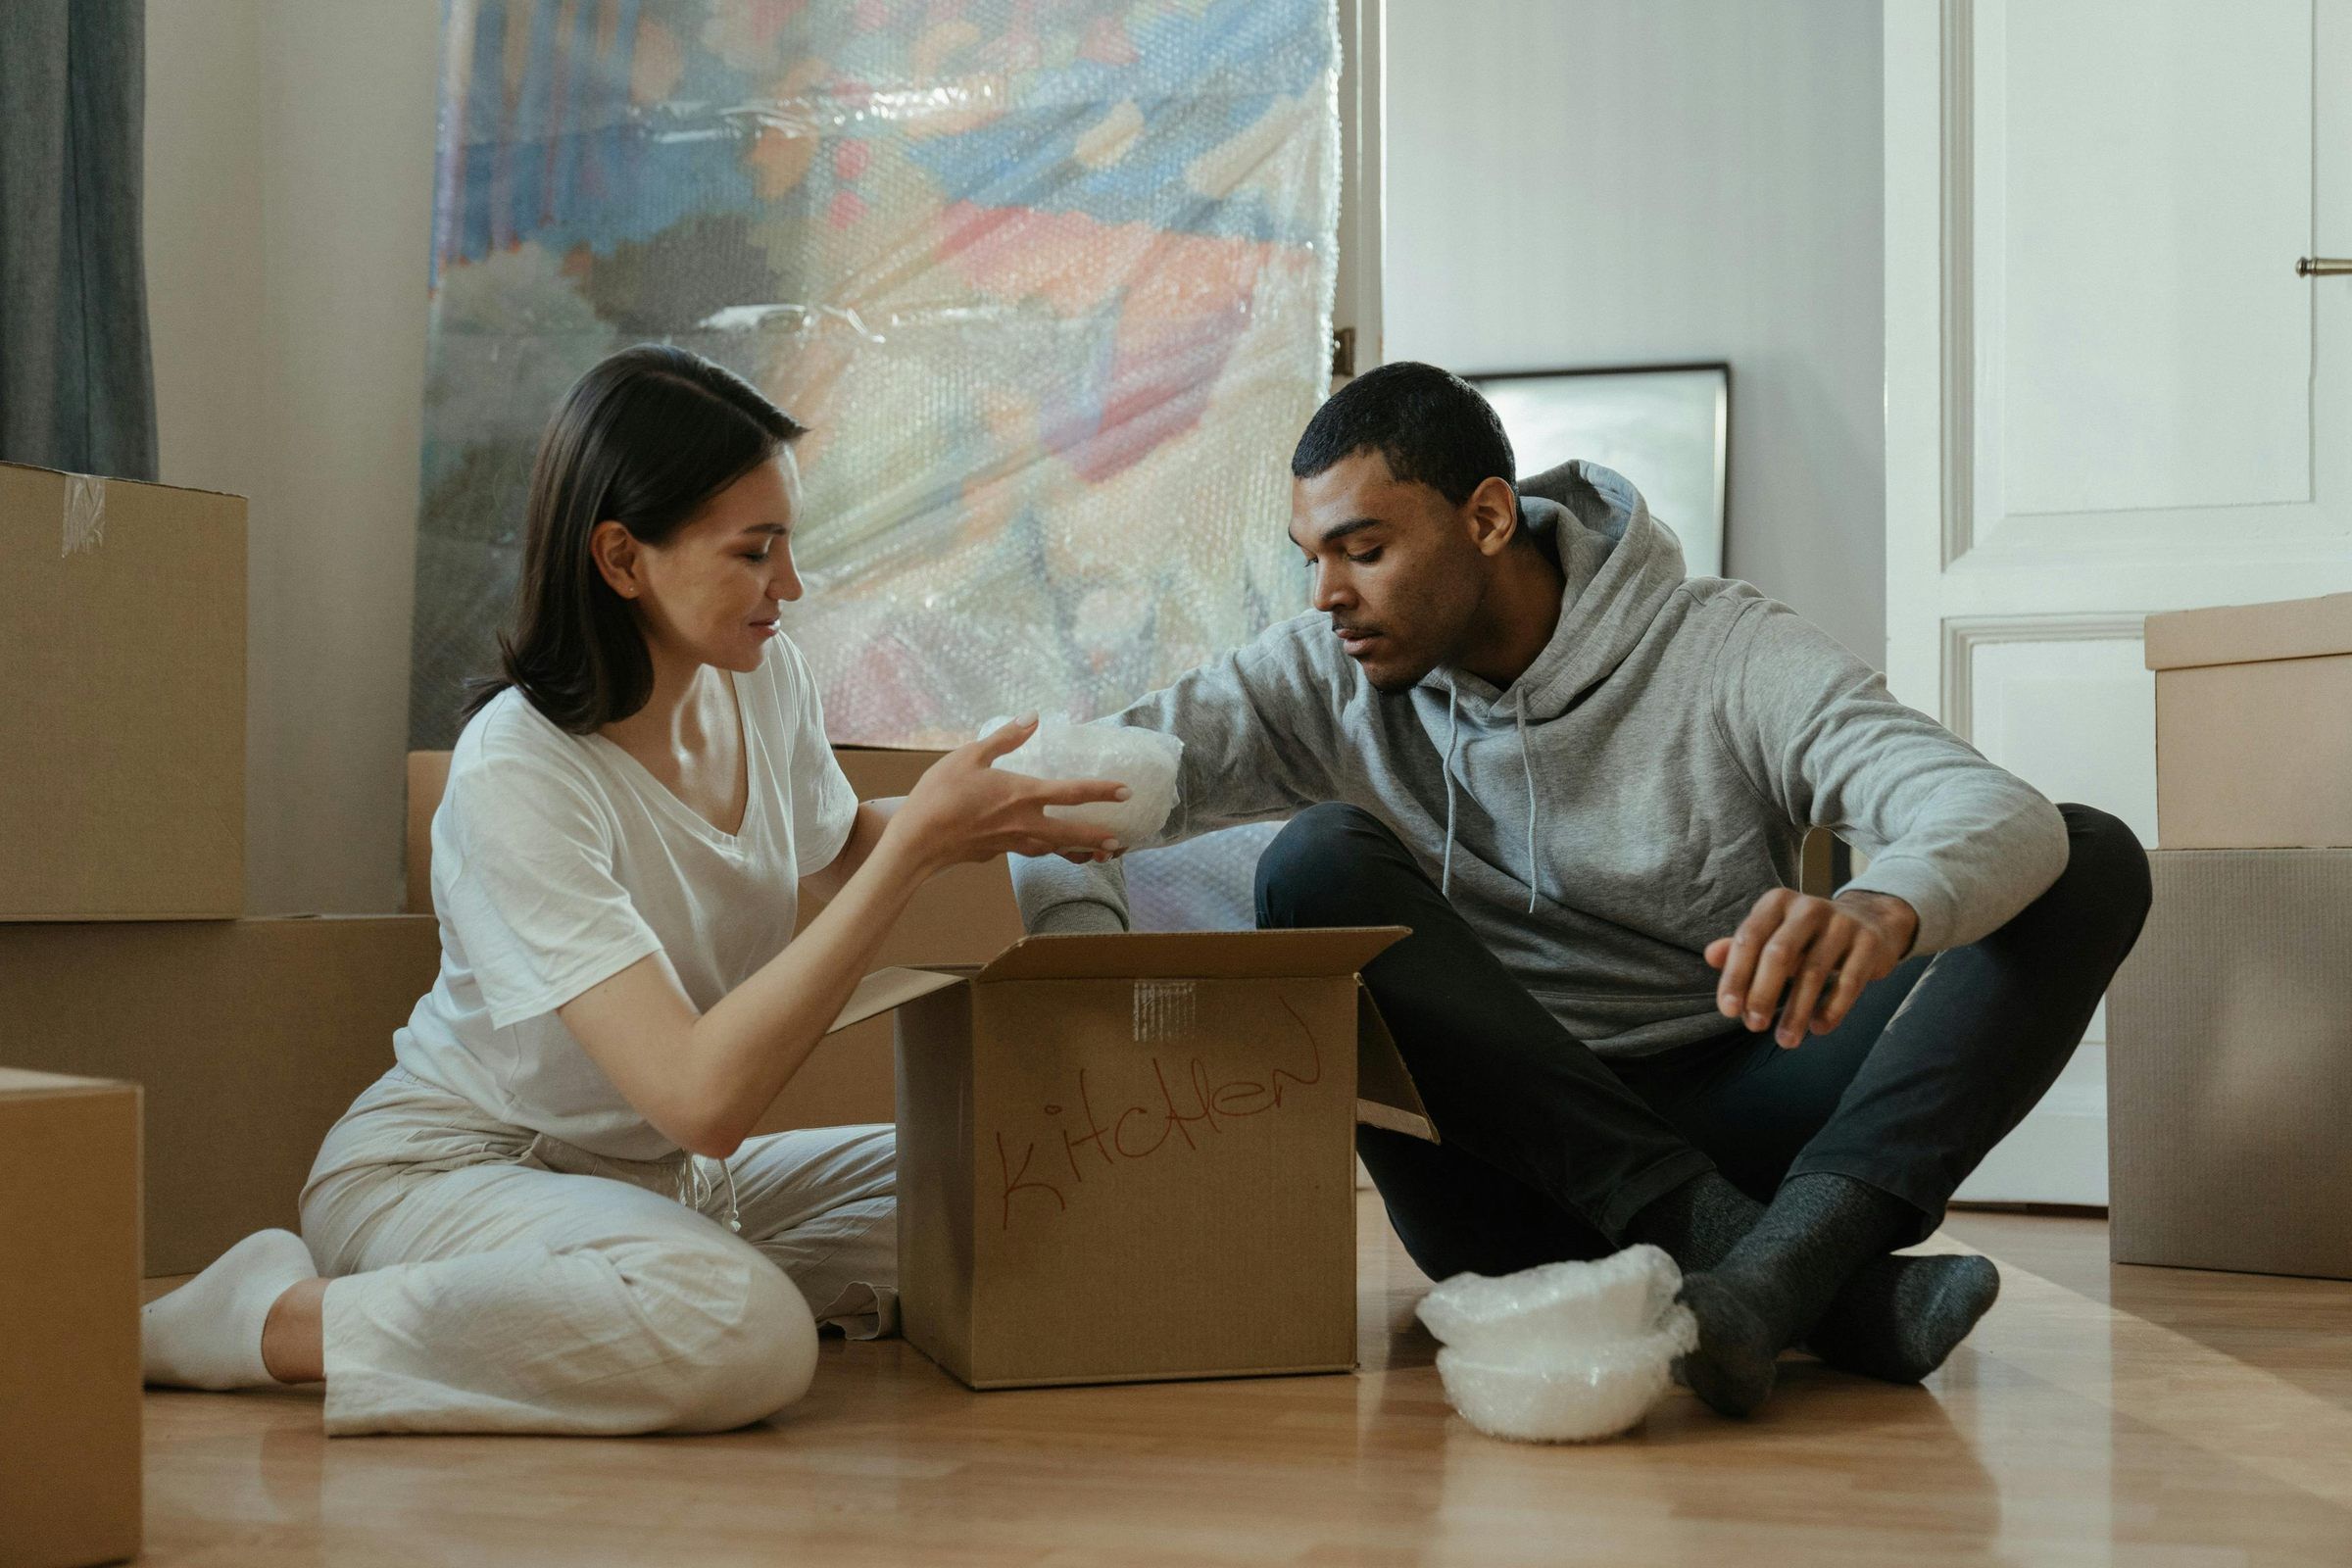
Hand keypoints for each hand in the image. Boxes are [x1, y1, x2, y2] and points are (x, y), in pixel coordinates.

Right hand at [884, 716, 1128, 870]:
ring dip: (1077, 851)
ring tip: (1096, 854)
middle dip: (1099, 838)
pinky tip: (1042, 847)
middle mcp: (1024, 823)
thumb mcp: (970, 756)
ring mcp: (1011, 843)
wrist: (917, 842)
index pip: (1072, 792)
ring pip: (1053, 849)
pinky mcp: (996, 853)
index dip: (1102, 791)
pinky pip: (1029, 851)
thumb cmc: (940, 796)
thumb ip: (1004, 738)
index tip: (1126, 791)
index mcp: (1022, 794)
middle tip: (1121, 842)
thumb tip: (1032, 717)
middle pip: (1072, 834)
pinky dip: (1045, 851)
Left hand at [1704, 888, 1918, 1048]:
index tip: (1728, 1011)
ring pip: (1813, 972)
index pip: (1749, 938)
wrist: (1870, 922)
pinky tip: (1818, 1029)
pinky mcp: (1869, 943)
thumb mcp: (1773, 935)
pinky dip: (1832, 1009)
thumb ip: (1741, 948)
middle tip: (1753, 1026)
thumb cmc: (1807, 936)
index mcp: (1777, 902)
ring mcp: (1842, 923)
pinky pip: (1848, 982)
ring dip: (1796, 1011)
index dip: (1736, 976)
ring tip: (1785, 1041)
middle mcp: (1809, 907)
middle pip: (1779, 954)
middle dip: (1762, 994)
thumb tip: (1710, 956)